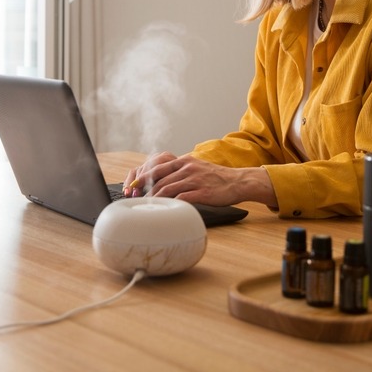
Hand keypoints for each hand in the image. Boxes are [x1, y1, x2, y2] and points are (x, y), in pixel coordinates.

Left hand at [123, 152, 275, 207]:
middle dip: (144, 188)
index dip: (143, 176)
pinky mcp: (202, 192)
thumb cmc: (216, 178)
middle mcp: (188, 168)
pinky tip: (164, 210)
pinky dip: (170, 204)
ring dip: (154, 198)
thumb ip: (180, 171)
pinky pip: (182, 198)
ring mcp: (195, 179)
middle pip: (159, 178)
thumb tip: (161, 181)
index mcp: (185, 161)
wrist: (238, 182)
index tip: (133, 185)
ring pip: (168, 188)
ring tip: (146, 206)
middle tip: (135, 197)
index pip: (158, 167)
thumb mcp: (197, 168)